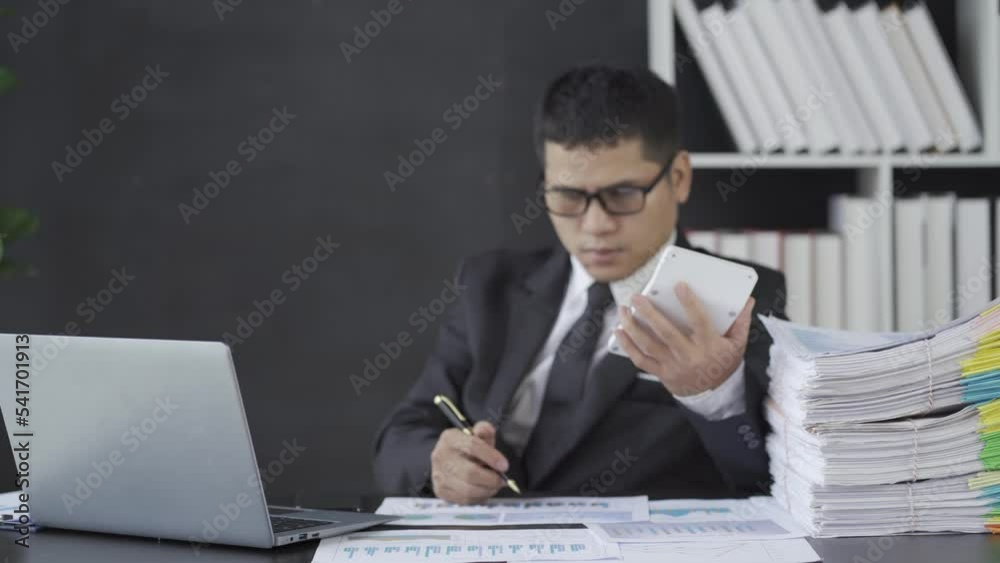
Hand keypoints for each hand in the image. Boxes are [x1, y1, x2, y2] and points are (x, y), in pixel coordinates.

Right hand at [430, 421, 508, 504]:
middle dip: (491, 479)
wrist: (448, 458)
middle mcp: (441, 456)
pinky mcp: (441, 491)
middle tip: (502, 480)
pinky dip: (479, 498)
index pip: (472, 446)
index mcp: (450, 438)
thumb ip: (484, 430)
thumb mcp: (476, 434)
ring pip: (468, 490)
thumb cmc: (466, 447)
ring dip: (487, 490)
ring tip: (494, 486)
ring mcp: (439, 475)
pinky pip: (464, 500)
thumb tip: (485, 430)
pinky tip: (484, 491)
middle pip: (470, 473)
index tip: (504, 465)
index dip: (491, 457)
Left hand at [615, 282, 754, 396]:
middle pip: (666, 333)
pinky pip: (640, 359)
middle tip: (637, 297)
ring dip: (632, 327)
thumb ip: (741, 321)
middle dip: (649, 314)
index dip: (690, 303)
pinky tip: (619, 330)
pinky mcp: (661, 373)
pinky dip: (627, 345)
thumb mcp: (737, 344)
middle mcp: (689, 356)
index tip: (679, 285)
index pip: (699, 322)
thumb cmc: (723, 362)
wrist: (712, 394)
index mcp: (709, 346)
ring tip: (624, 309)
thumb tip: (747, 299)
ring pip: (648, 345)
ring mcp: (672, 366)